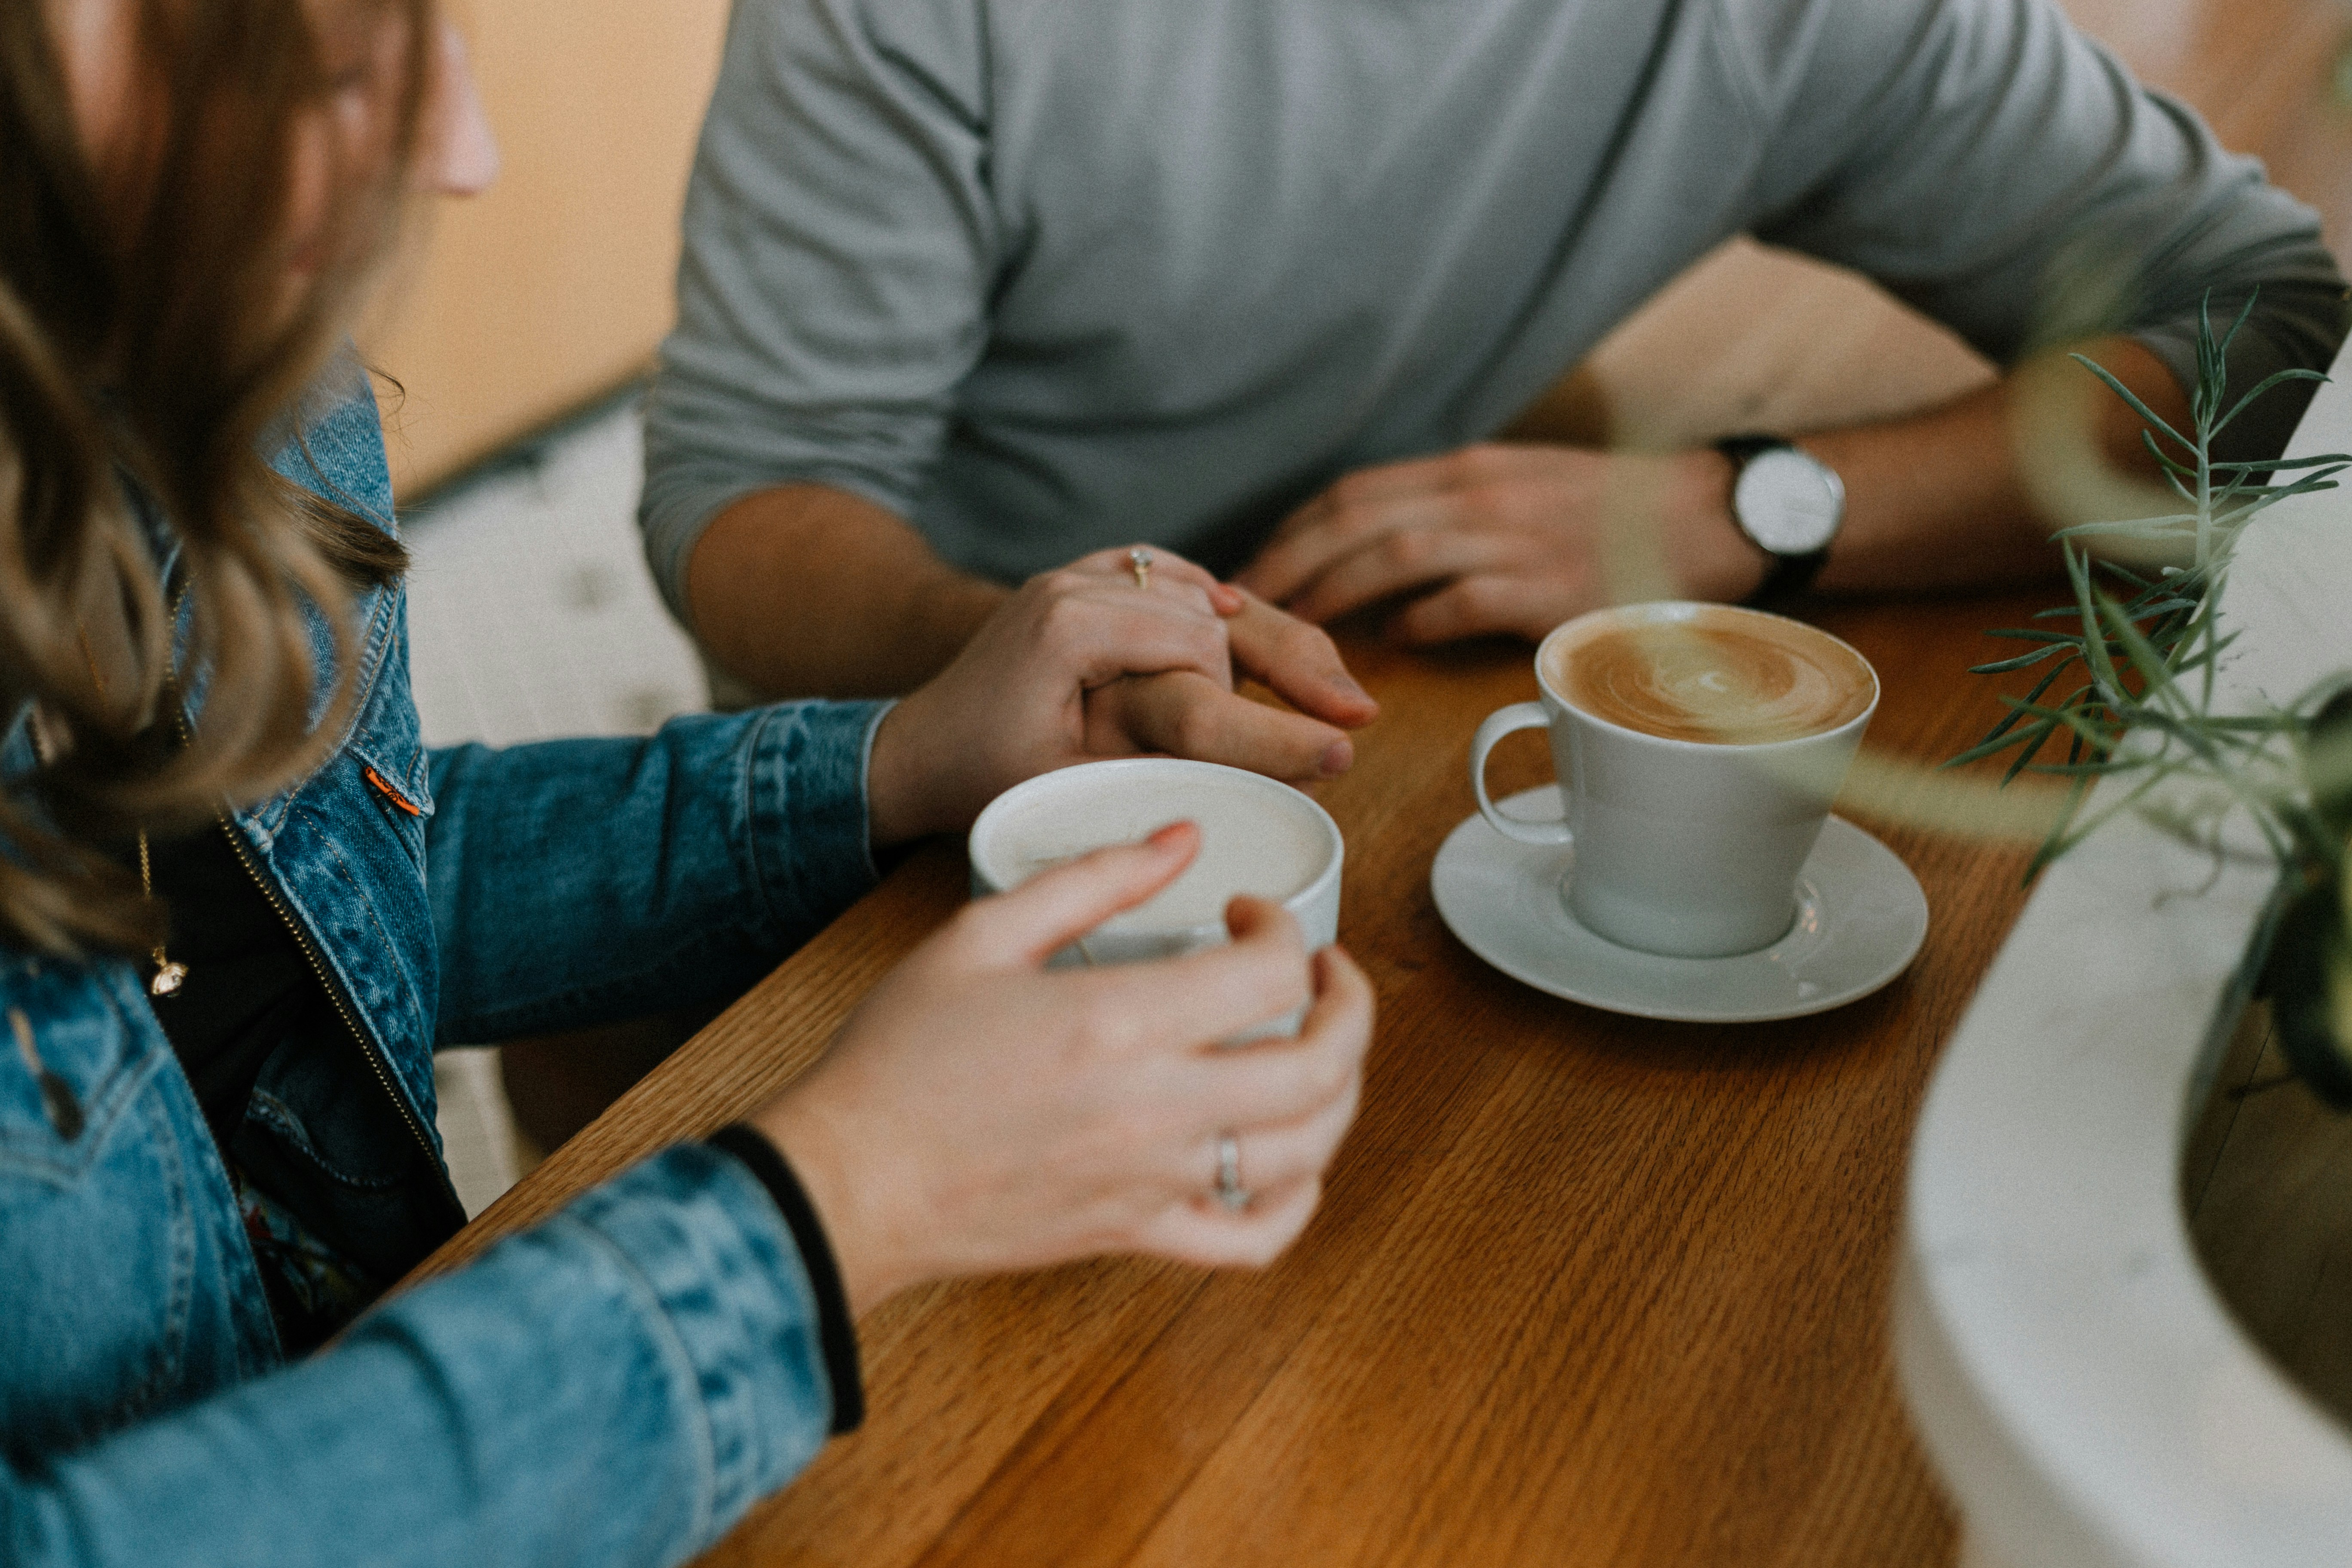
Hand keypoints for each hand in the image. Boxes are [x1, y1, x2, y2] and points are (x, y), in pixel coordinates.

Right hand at [751, 824, 1375, 1314]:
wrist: (848, 1178)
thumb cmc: (900, 1057)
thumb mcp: (981, 933)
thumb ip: (1092, 878)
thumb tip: (1181, 838)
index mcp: (1120, 1021)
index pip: (1271, 971)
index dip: (1283, 926)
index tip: (1248, 912)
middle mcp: (1155, 1107)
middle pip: (1322, 1066)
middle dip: (1350, 1006)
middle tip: (1324, 973)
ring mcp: (1154, 1181)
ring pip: (1309, 1151)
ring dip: (1342, 1092)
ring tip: (1321, 1050)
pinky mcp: (1137, 1235)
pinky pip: (1255, 1239)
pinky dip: (1298, 1201)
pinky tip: (1290, 1159)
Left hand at [867, 545, 1374, 842]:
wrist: (917, 745)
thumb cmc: (983, 776)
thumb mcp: (1070, 784)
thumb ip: (1155, 766)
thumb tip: (1258, 779)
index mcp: (1071, 623)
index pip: (1199, 648)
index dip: (1260, 704)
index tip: (1326, 750)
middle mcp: (1076, 581)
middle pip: (1212, 610)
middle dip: (1291, 661)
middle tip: (1358, 713)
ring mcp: (1080, 573)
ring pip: (1199, 590)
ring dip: (1263, 634)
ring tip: (1331, 687)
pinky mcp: (1085, 579)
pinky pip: (1168, 576)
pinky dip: (1213, 600)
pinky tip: (1255, 622)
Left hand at [1236, 443, 1764, 643]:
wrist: (1713, 516)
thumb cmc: (1615, 513)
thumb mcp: (1523, 487)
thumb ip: (1454, 511)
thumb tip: (1383, 556)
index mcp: (1469, 471)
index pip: (1355, 491)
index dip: (1294, 530)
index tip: (1254, 568)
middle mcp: (1481, 495)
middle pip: (1355, 518)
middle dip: (1289, 563)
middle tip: (1244, 609)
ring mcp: (1514, 538)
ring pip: (1393, 554)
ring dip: (1334, 593)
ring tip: (1296, 631)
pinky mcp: (1548, 586)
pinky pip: (1460, 601)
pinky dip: (1417, 621)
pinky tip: (1392, 645)